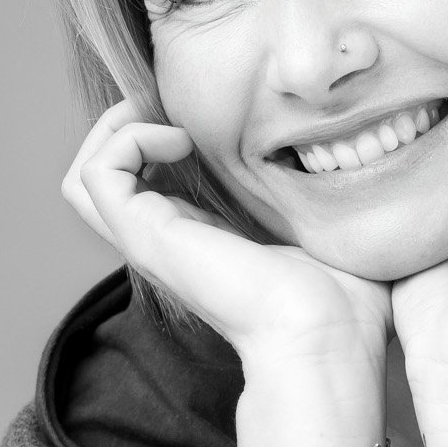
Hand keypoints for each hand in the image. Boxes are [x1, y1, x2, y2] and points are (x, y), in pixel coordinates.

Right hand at [62, 103, 392, 371]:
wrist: (326, 339)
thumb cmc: (344, 302)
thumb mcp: (328, 228)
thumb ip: (322, 194)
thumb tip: (360, 155)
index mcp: (203, 241)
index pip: (149, 182)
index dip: (166, 134)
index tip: (213, 113)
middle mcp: (168, 242)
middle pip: (103, 180)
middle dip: (130, 123)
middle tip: (180, 107)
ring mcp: (151, 241)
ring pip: (87, 175)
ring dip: (119, 127)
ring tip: (173, 120)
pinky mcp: (147, 238)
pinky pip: (98, 172)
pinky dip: (129, 139)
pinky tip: (182, 139)